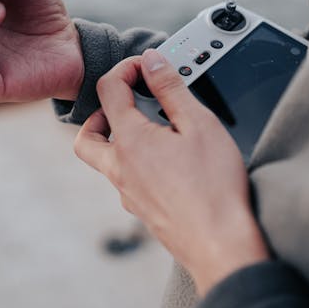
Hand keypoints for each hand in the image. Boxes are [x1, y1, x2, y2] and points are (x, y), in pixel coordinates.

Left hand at [75, 49, 268, 296]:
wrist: (221, 246)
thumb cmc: (214, 187)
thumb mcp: (199, 123)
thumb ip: (171, 88)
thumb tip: (152, 61)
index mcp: (130, 141)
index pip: (108, 90)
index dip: (126, 68)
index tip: (147, 66)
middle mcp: (120, 169)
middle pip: (87, 136)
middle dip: (101, 113)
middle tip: (129, 104)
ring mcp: (129, 194)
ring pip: (105, 162)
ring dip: (118, 139)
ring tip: (153, 130)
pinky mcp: (142, 211)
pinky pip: (126, 180)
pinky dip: (136, 163)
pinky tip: (169, 162)